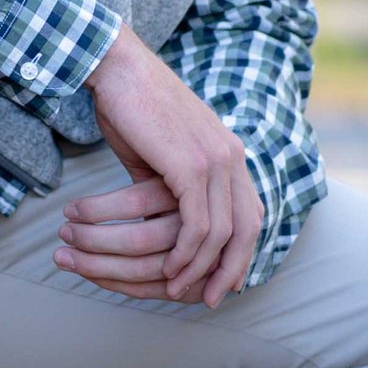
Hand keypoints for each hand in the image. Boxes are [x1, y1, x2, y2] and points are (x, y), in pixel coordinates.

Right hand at [58, 28, 262, 308]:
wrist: (117, 69)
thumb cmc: (130, 107)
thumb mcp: (159, 153)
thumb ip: (170, 185)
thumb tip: (162, 218)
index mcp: (228, 151)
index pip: (250, 212)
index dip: (242, 250)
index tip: (224, 280)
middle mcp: (231, 156)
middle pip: (247, 228)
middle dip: (232, 269)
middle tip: (210, 299)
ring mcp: (215, 160)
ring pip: (222, 233)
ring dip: (202, 267)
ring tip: (180, 289)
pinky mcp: (192, 165)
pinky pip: (198, 224)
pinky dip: (187, 253)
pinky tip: (170, 268)